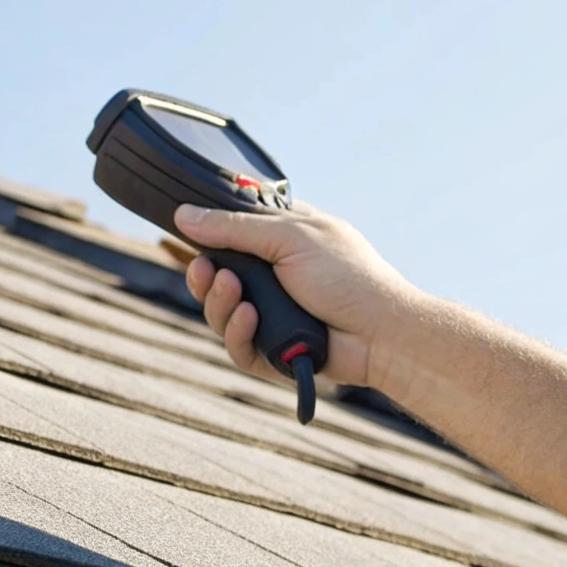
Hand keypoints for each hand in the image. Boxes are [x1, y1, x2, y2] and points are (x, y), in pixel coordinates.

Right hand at [175, 201, 420, 387]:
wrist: (381, 332)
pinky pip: (238, 347)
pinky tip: (251, 319)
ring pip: (221, 315)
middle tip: (205, 271)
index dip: (208, 237)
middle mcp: (274, 277)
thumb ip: (235, 228)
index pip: (231, 234)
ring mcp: (273, 314)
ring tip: (234, 293)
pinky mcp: (274, 350)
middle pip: (217, 278)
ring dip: (219, 303)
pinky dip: (238, 333)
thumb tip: (184, 215)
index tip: (188, 234)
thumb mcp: (289, 237)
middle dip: (205, 277)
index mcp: (282, 240)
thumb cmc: (348, 276)